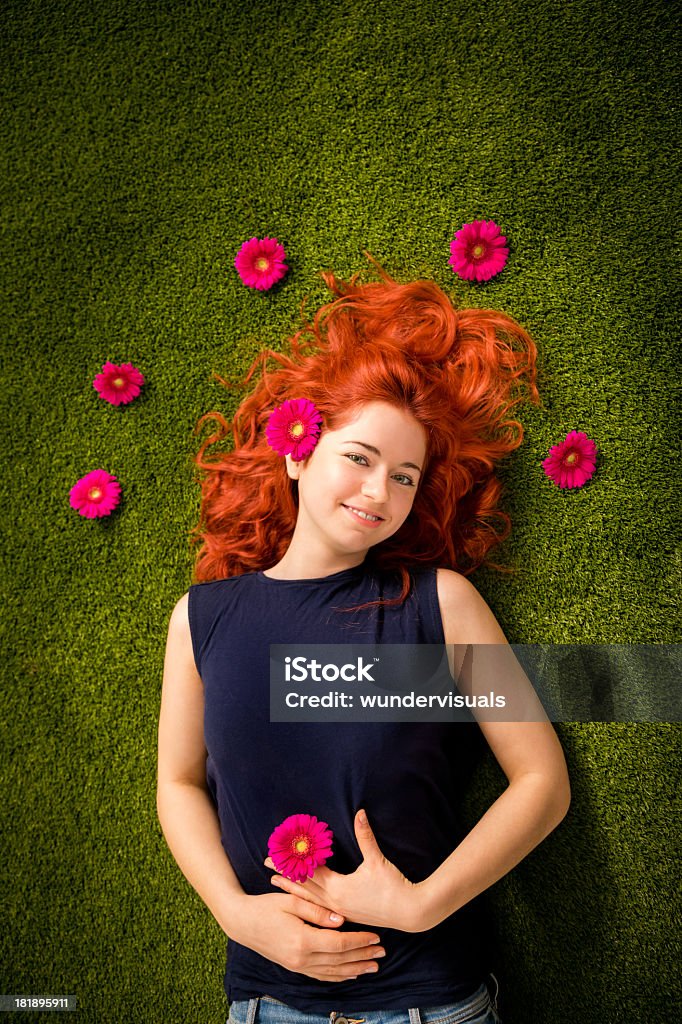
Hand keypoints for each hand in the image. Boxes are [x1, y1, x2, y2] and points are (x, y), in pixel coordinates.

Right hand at [227, 891, 385, 982]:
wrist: (241, 922)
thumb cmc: (265, 906)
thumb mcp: (292, 902)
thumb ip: (318, 911)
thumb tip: (342, 920)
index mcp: (303, 940)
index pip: (340, 944)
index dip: (360, 940)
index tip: (376, 935)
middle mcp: (301, 958)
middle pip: (340, 961)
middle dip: (363, 956)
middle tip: (382, 952)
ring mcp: (297, 966)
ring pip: (333, 972)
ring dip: (355, 969)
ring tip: (373, 966)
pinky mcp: (294, 967)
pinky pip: (321, 975)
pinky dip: (338, 976)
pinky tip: (350, 974)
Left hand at [265, 809, 423, 931]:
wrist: (411, 912)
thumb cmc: (393, 887)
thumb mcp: (377, 860)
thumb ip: (365, 836)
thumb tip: (360, 812)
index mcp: (338, 889)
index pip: (308, 872)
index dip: (291, 862)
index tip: (273, 855)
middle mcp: (334, 902)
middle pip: (304, 886)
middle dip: (284, 875)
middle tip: (266, 866)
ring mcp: (340, 911)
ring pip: (310, 900)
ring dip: (293, 890)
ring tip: (276, 884)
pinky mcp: (348, 916)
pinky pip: (320, 908)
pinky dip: (307, 901)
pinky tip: (303, 901)